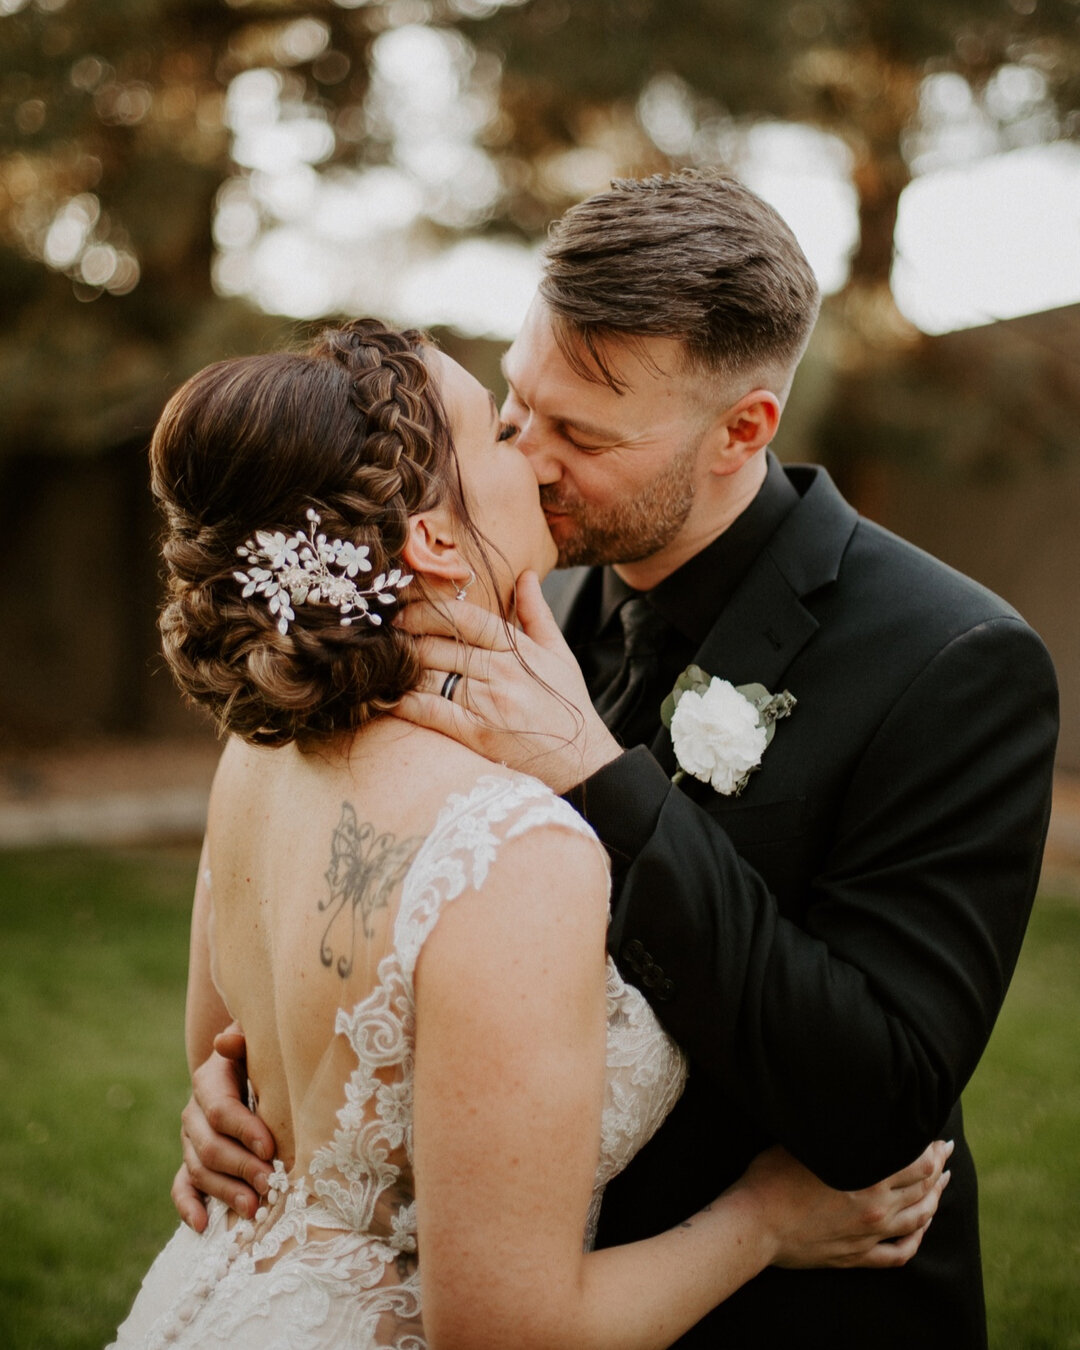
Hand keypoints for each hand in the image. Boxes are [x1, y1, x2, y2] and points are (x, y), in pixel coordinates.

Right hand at [172, 1026, 276, 1229]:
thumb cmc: (263, 1054)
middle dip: (240, 1167)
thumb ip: (244, 1041)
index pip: (221, 1110)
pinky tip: (203, 1224)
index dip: (244, 1130)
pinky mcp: (190, 1162)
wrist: (247, 1065)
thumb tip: (226, 1041)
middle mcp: (194, 1113)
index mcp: (210, 1081)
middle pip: (210, 1146)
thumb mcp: (258, 1041)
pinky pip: (181, 1186)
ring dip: (225, 1192)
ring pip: (199, 1170)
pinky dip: (189, 1206)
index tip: (271, 1149)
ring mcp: (190, 1140)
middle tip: (269, 1184)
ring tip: (253, 1209)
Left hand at [394, 570, 621, 793]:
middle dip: (407, 638)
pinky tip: (388, 695)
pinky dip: (406, 702)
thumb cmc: (567, 705)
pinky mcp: (478, 734)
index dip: (429, 611)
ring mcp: (489, 703)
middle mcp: (502, 672)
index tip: (404, 610)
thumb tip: (527, 574)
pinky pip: (432, 711)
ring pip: (432, 675)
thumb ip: (536, 613)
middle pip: (441, 646)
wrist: (582, 759)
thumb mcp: (559, 653)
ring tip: (382, 661)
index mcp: (519, 649)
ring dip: (402, 667)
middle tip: (383, 635)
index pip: (466, 619)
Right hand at [737, 1139, 952, 1269]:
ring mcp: (869, 1235)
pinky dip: (917, 1239)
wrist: (755, 1225)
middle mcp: (876, 1208)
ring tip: (943, 1185)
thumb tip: (854, 1114)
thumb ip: (838, 1133)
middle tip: (947, 1152)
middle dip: (938, 1168)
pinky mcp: (857, 1256)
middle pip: (922, 1187)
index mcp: (867, 1177)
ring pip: (918, 1220)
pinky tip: (922, 1227)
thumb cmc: (771, 1177)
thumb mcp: (806, 1142)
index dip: (932, 1149)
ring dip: (935, 1200)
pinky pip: (900, 1253)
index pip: (917, 1162)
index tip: (937, 1136)